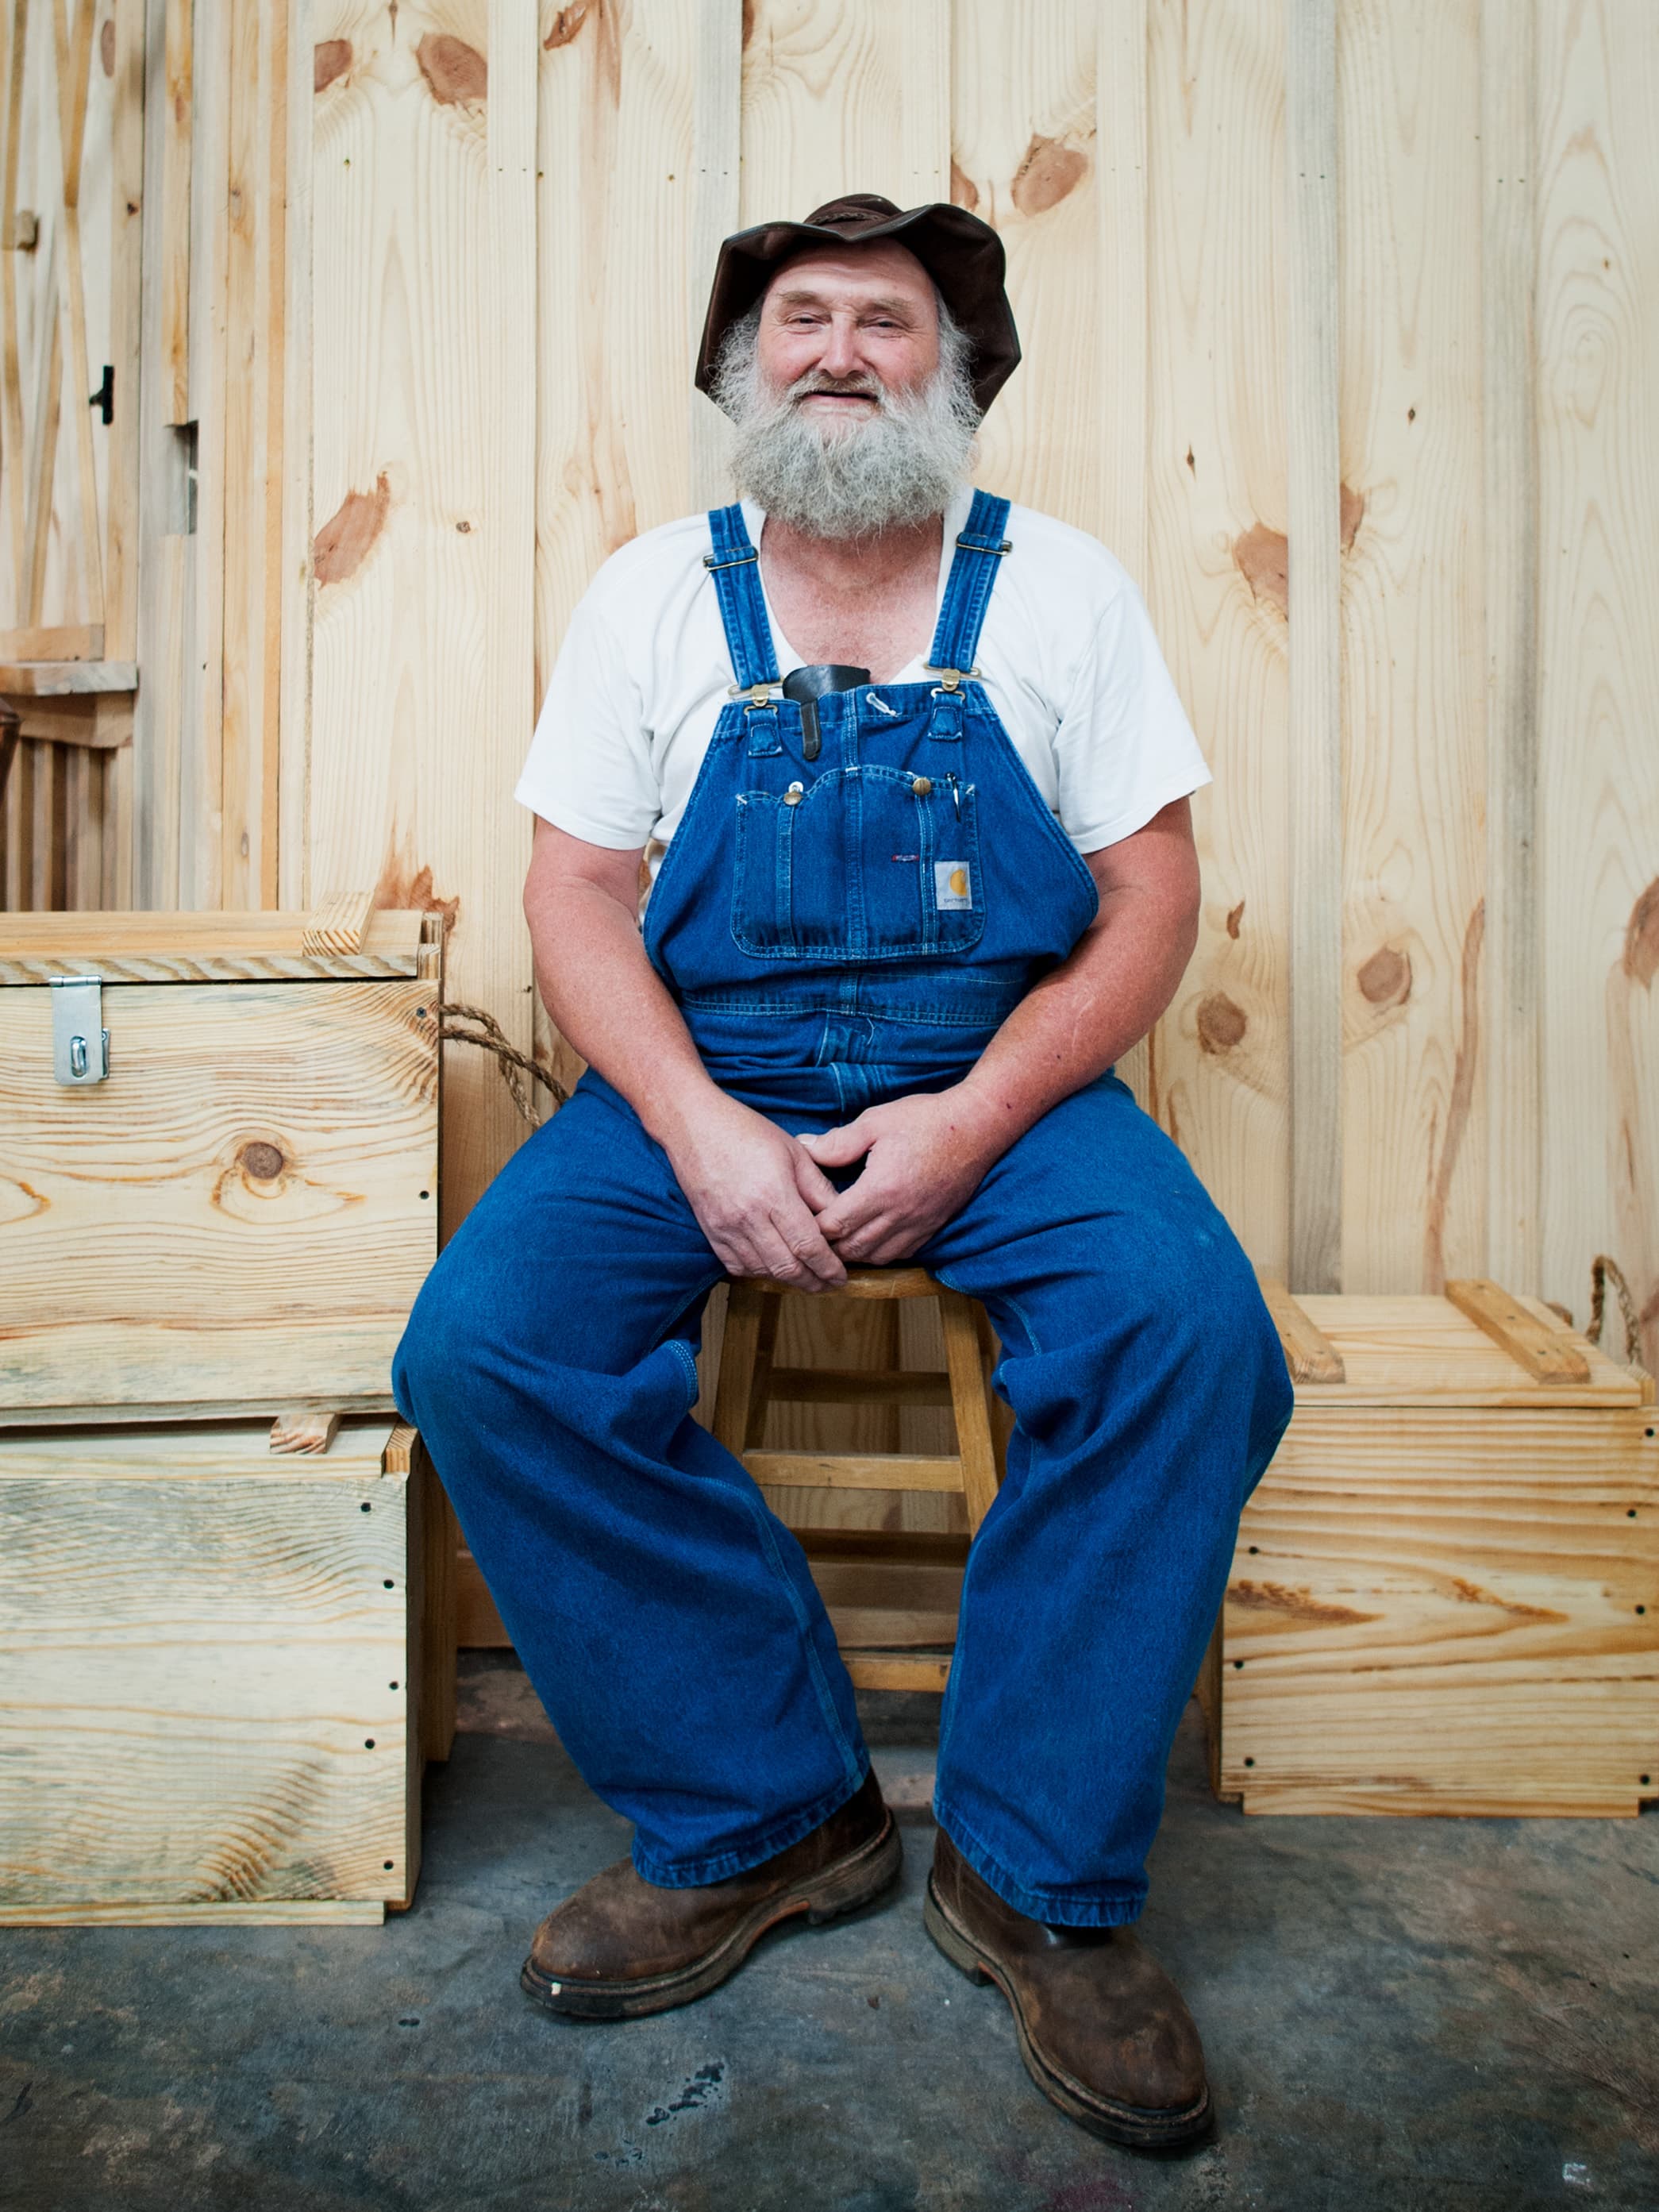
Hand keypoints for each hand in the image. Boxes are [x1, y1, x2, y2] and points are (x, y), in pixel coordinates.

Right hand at [663, 1092, 847, 1290]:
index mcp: (774, 1194)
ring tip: (807, 1277)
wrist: (694, 1126)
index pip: (808, 1246)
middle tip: (829, 1283)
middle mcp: (748, 1216)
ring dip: (788, 1279)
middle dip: (813, 1282)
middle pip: (787, 1267)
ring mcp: (726, 1227)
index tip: (841, 1275)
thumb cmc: (747, 1132)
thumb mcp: (794, 1152)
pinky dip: (759, 1272)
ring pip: (762, 1271)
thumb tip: (841, 1218)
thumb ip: (819, 1189)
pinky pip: (737, 1266)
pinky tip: (773, 1266)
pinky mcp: (711, 1231)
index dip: (828, 1267)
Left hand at [795, 1086, 1008, 1265]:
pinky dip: (881, 1253)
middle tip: (811, 1235)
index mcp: (880, 1189)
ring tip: (837, 1241)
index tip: (801, 1217)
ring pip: (877, 1256)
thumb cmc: (926, 1119)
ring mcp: (920, 1223)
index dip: (814, 1226)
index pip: (835, 1225)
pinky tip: (870, 1240)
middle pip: (853, 1248)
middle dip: (829, 1245)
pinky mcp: (934, 1226)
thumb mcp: (876, 1122)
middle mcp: (900, 1214)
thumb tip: (804, 1147)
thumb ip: (838, 1141)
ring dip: (854, 1253)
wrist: (978, 1126)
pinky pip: (902, 1253)